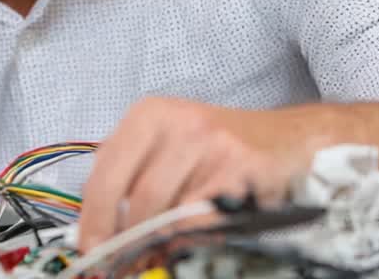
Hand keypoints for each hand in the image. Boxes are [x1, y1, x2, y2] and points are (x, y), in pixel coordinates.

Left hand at [78, 97, 312, 252]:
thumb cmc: (218, 148)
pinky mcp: (246, 168)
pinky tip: (198, 236)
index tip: (90, 249)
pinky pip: (209, 218)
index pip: (106, 173)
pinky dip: (198, 236)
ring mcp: (216, 144)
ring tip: (165, 250)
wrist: (288, 138)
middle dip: (131, 240)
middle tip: (127, 264)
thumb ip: (129, 181)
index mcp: (149, 115)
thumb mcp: (165, 148)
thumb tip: (95, 232)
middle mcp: (180, 123)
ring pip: (175, 212)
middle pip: (139, 198)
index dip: (94, 219)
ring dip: (166, 242)